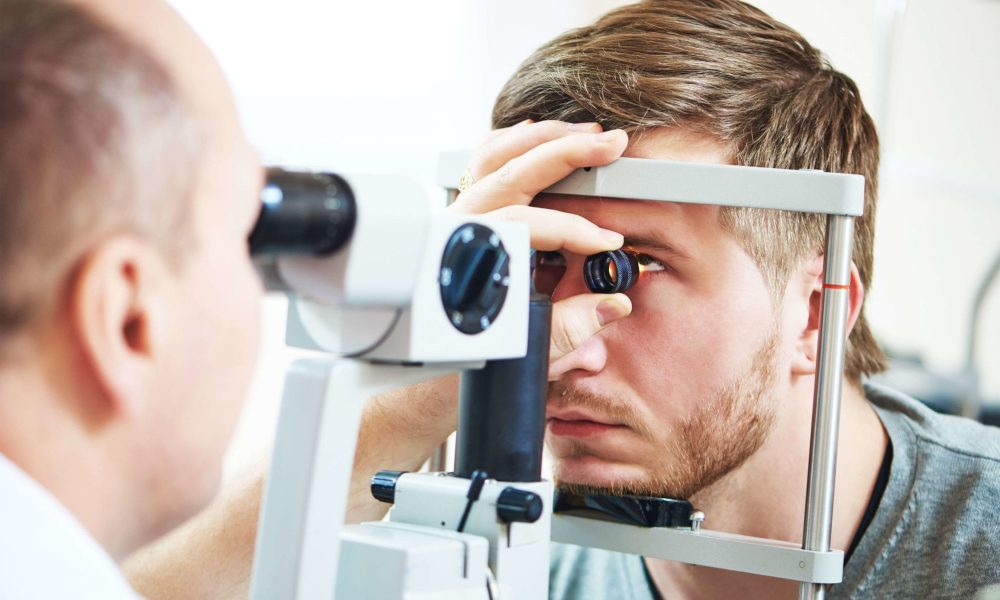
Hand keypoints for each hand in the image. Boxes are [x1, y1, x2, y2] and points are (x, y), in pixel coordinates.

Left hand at [451, 120, 633, 376]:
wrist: (417, 380)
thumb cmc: (457, 371)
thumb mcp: (517, 356)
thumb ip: (566, 330)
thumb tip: (614, 304)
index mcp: (463, 264)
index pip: (524, 227)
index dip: (573, 230)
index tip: (609, 242)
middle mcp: (452, 234)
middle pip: (507, 174)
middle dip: (564, 153)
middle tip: (611, 144)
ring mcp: (451, 222)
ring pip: (491, 160)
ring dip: (541, 141)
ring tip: (586, 135)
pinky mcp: (457, 221)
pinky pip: (480, 169)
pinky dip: (512, 147)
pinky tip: (538, 139)